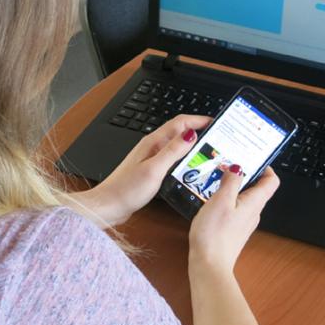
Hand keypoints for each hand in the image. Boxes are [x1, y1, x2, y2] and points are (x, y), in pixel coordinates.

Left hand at [71, 115, 210, 226]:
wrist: (109, 205)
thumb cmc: (126, 189)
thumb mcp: (154, 170)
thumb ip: (172, 151)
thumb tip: (191, 134)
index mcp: (153, 142)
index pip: (179, 123)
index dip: (198, 120)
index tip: (215, 122)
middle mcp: (151, 146)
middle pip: (178, 131)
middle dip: (198, 130)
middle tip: (215, 137)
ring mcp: (150, 157)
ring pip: (175, 145)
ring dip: (192, 144)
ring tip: (207, 150)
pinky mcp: (150, 168)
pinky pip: (171, 157)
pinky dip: (183, 157)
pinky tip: (189, 167)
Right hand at [189, 166, 279, 274]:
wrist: (208, 264)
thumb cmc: (214, 232)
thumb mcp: (221, 200)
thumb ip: (231, 181)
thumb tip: (237, 167)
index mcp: (254, 203)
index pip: (271, 181)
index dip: (265, 167)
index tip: (250, 156)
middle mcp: (252, 212)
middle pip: (255, 187)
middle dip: (242, 173)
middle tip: (225, 162)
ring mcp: (242, 222)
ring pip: (242, 197)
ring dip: (231, 185)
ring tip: (214, 176)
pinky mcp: (232, 228)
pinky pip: (233, 207)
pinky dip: (224, 197)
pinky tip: (209, 197)